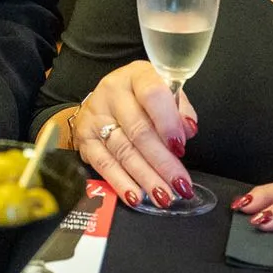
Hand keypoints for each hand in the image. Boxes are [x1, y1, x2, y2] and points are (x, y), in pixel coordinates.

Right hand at [68, 61, 198, 209]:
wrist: (106, 99)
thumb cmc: (142, 98)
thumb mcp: (164, 92)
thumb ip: (179, 109)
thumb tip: (188, 130)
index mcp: (137, 75)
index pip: (152, 95)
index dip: (167, 122)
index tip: (180, 147)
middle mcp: (112, 92)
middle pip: (139, 130)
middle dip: (162, 162)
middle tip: (179, 184)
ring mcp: (95, 115)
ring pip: (123, 151)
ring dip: (146, 178)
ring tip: (163, 196)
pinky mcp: (85, 138)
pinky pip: (104, 164)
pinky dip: (121, 183)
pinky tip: (136, 197)